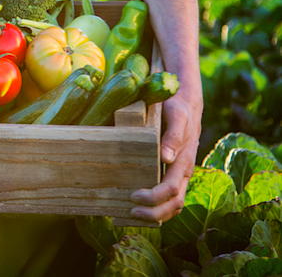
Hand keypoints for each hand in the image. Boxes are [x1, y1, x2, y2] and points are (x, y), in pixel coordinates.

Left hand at [129, 85, 202, 221]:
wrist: (187, 102)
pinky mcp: (174, 172)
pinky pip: (170, 196)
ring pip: (174, 203)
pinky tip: (140, 207)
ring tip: (132, 215)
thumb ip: (172, 136)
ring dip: (156, 214)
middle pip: (175, 203)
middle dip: (154, 213)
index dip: (154, 197)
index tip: (133, 196)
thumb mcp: (176, 116)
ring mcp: (180, 174)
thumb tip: (166, 158)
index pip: (172, 189)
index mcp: (185, 160)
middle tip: (130, 213)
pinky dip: (158, 206)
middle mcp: (184, 171)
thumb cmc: (178, 107)